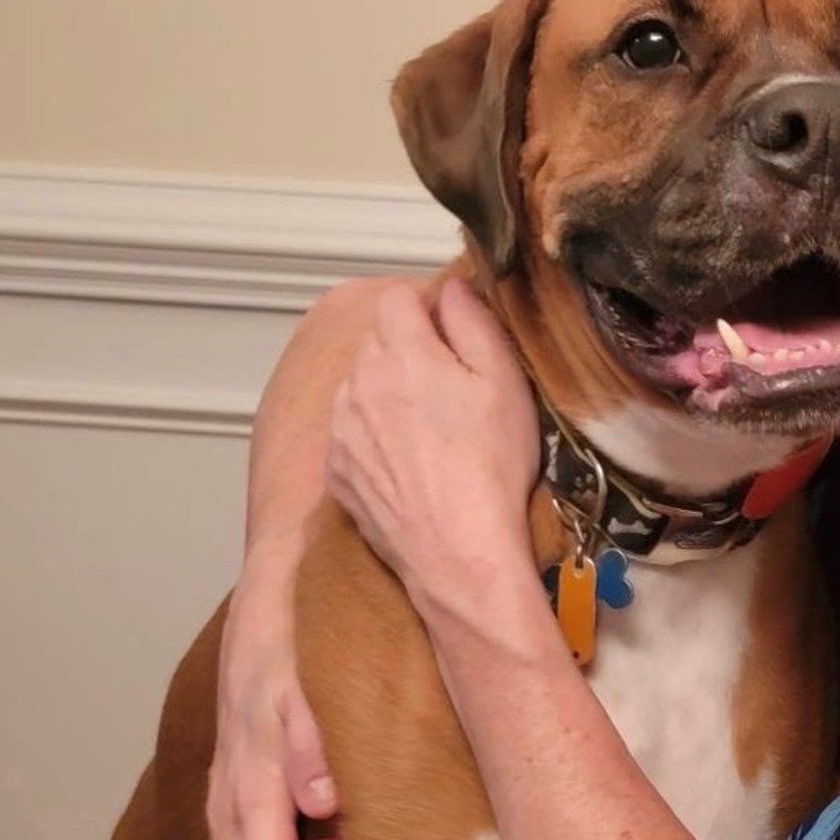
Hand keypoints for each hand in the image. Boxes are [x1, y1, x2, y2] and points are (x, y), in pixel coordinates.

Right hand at [208, 540, 347, 839]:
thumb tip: (324, 806)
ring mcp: (228, 799)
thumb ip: (312, 744)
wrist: (276, 584)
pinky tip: (325, 821)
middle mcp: (228, 803)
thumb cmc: (295, 632)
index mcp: (249, 784)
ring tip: (338, 837)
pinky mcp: (238, 786)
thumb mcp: (307, 679)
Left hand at [325, 275, 543, 633]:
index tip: (455, 337)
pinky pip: (350, 432)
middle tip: (451, 387)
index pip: (396, 297)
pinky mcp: (335, 470)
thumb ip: (473, 320)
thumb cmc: (490, 466)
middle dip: (409, 350)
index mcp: (402, 352)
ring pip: (360, 385)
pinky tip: (410, 463)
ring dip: (388, 392)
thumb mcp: (504, 381)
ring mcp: (340, 429)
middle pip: (376, 340)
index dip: (428, 308)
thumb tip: (452, 286)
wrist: (457, 553)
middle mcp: (358, 383)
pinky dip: (373, 436)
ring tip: (430, 431)